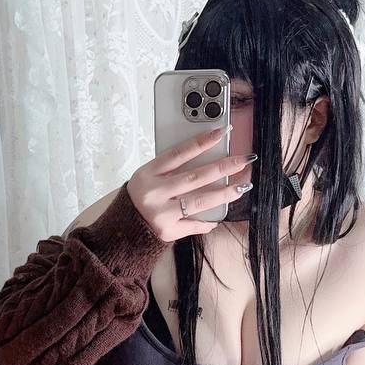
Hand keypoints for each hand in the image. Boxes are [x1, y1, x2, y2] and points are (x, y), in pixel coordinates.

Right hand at [127, 128, 255, 241]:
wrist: (121, 227)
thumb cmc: (141, 197)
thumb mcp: (148, 177)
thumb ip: (171, 169)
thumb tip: (207, 160)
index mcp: (147, 173)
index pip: (178, 154)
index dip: (202, 142)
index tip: (222, 132)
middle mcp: (153, 193)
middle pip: (194, 177)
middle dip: (222, 168)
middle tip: (243, 160)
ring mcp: (160, 213)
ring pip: (199, 201)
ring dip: (224, 194)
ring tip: (241, 187)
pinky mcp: (167, 231)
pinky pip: (194, 225)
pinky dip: (208, 221)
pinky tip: (218, 217)